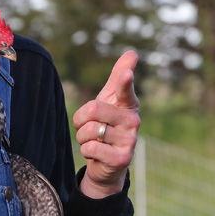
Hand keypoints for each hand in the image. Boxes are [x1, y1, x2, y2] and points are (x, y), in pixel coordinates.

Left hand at [73, 51, 139, 198]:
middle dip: (81, 120)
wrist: (106, 163)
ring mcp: (130, 140)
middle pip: (93, 109)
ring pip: (90, 131)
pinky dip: (86, 151)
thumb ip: (118, 77)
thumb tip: (133, 52)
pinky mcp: (123, 158)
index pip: (125, 89)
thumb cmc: (107, 125)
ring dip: (83, 138)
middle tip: (88, 126)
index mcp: (129, 104)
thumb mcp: (110, 100)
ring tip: (93, 141)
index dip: (125, 81)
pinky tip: (97, 154)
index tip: (127, 73)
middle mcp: (133, 120)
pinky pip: (91, 148)